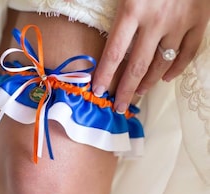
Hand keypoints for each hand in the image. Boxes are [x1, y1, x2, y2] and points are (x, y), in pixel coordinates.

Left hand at [92, 0, 209, 112]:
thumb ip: (113, 7)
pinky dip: (177, 68)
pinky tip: (166, 78)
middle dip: (126, 90)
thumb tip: (72, 4)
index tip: (98, 91)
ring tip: (137, 94)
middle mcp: (156, 21)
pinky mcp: (200, 21)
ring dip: (148, 83)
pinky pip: (189, 53)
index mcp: (132, 9)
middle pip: (137, 66)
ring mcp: (180, 23)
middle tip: (118, 106)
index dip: (105, 75)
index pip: (114, 53)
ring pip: (162, 63)